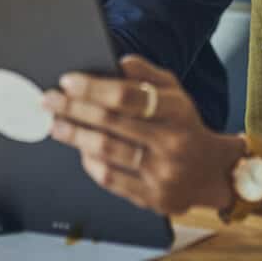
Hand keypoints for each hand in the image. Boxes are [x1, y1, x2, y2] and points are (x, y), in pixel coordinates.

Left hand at [43, 55, 242, 215]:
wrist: (211, 172)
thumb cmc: (185, 126)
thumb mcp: (175, 93)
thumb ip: (148, 74)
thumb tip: (119, 62)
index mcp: (177, 111)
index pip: (127, 96)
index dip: (93, 87)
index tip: (68, 80)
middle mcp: (171, 142)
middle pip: (111, 123)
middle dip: (73, 109)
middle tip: (50, 101)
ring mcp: (162, 173)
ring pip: (106, 152)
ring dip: (74, 136)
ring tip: (56, 124)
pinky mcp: (152, 198)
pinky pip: (110, 178)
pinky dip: (90, 162)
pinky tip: (80, 149)